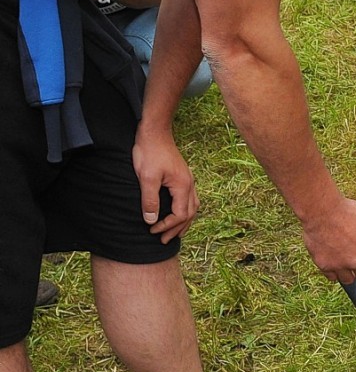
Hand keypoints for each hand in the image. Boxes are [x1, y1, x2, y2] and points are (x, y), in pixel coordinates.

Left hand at [132, 128, 198, 242]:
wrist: (155, 131)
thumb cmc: (150, 152)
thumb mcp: (146, 177)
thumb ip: (150, 200)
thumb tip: (151, 221)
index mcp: (183, 186)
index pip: (180, 215)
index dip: (167, 226)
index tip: (152, 230)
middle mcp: (190, 185)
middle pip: (189, 214)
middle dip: (176, 229)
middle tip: (162, 239)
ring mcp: (188, 180)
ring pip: (192, 208)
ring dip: (183, 222)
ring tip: (174, 232)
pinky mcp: (183, 177)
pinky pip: (190, 199)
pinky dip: (185, 211)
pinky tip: (178, 212)